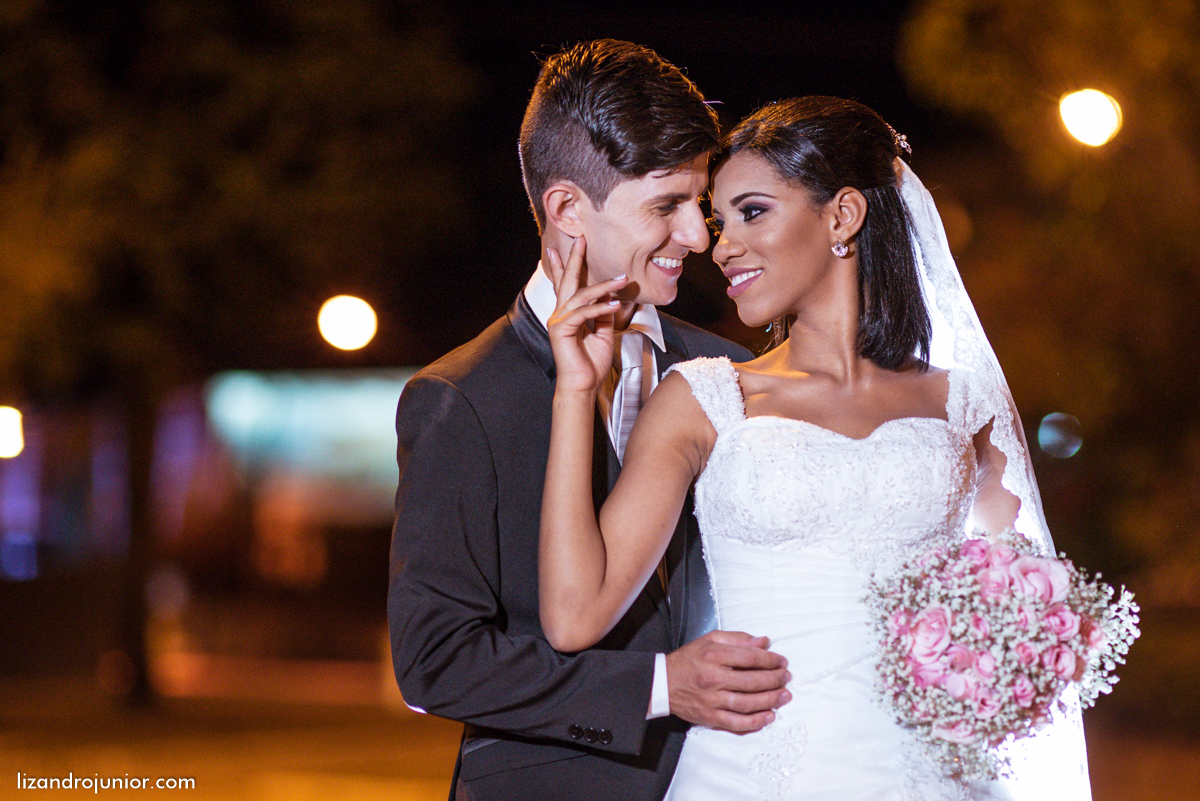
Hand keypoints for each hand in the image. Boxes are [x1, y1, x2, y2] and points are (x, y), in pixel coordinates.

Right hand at [545, 237, 629, 394]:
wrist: (583, 386)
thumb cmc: (590, 363)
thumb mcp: (603, 333)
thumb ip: (603, 314)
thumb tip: (610, 297)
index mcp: (568, 314)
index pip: (565, 285)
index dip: (563, 265)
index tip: (564, 247)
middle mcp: (559, 314)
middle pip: (567, 281)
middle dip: (574, 259)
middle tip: (581, 239)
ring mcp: (558, 321)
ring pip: (581, 295)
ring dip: (603, 286)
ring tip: (623, 279)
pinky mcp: (561, 330)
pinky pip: (583, 313)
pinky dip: (601, 307)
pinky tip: (615, 304)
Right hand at [666, 630, 791, 732]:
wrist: (662, 683)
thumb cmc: (687, 660)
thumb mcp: (709, 640)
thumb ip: (738, 639)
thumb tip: (764, 642)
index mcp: (713, 655)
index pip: (749, 657)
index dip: (770, 659)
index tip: (781, 661)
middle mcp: (713, 678)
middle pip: (752, 681)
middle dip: (775, 679)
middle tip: (786, 677)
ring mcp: (711, 700)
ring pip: (748, 703)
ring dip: (770, 700)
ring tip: (784, 696)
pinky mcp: (710, 717)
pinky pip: (737, 723)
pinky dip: (755, 722)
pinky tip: (769, 716)